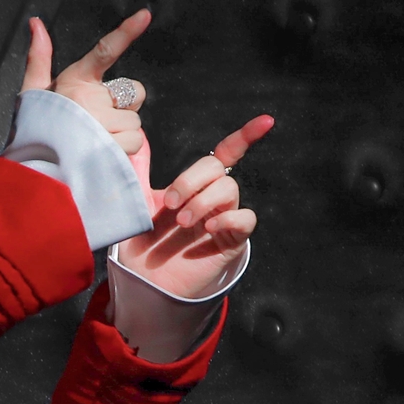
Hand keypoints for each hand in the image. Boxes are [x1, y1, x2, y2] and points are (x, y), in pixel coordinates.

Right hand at [21, 10, 151, 155]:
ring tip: (95, 141)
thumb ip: (40, 57)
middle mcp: (90, 99)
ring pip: (135, 123)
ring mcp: (101, 123)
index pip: (104, 50)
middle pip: (134, 94)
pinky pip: (134, 143)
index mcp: (75, 80)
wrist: (32, 172)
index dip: (126, 32)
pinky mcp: (110, 147)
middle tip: (99, 119)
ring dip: (122, 133)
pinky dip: (122, 151)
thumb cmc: (35, 131)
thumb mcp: (34, 92)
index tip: (145, 15)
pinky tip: (101, 154)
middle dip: (124, 107)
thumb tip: (36, 23)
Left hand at [115, 114, 275, 299]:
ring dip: (203, 200)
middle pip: (218, 169)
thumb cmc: (144, 243)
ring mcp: (224, 219)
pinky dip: (228, 218)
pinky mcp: (231, 242)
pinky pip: (245, 219)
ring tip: (181, 221)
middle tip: (170, 202)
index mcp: (196, 185)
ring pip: (229, 190)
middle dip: (191, 180)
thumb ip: (140, 168)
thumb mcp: (137, 201)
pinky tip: (208, 228)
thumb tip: (138, 134)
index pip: (226, 153)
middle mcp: (214, 199)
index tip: (267, 121)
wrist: (145, 281)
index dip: (246, 136)